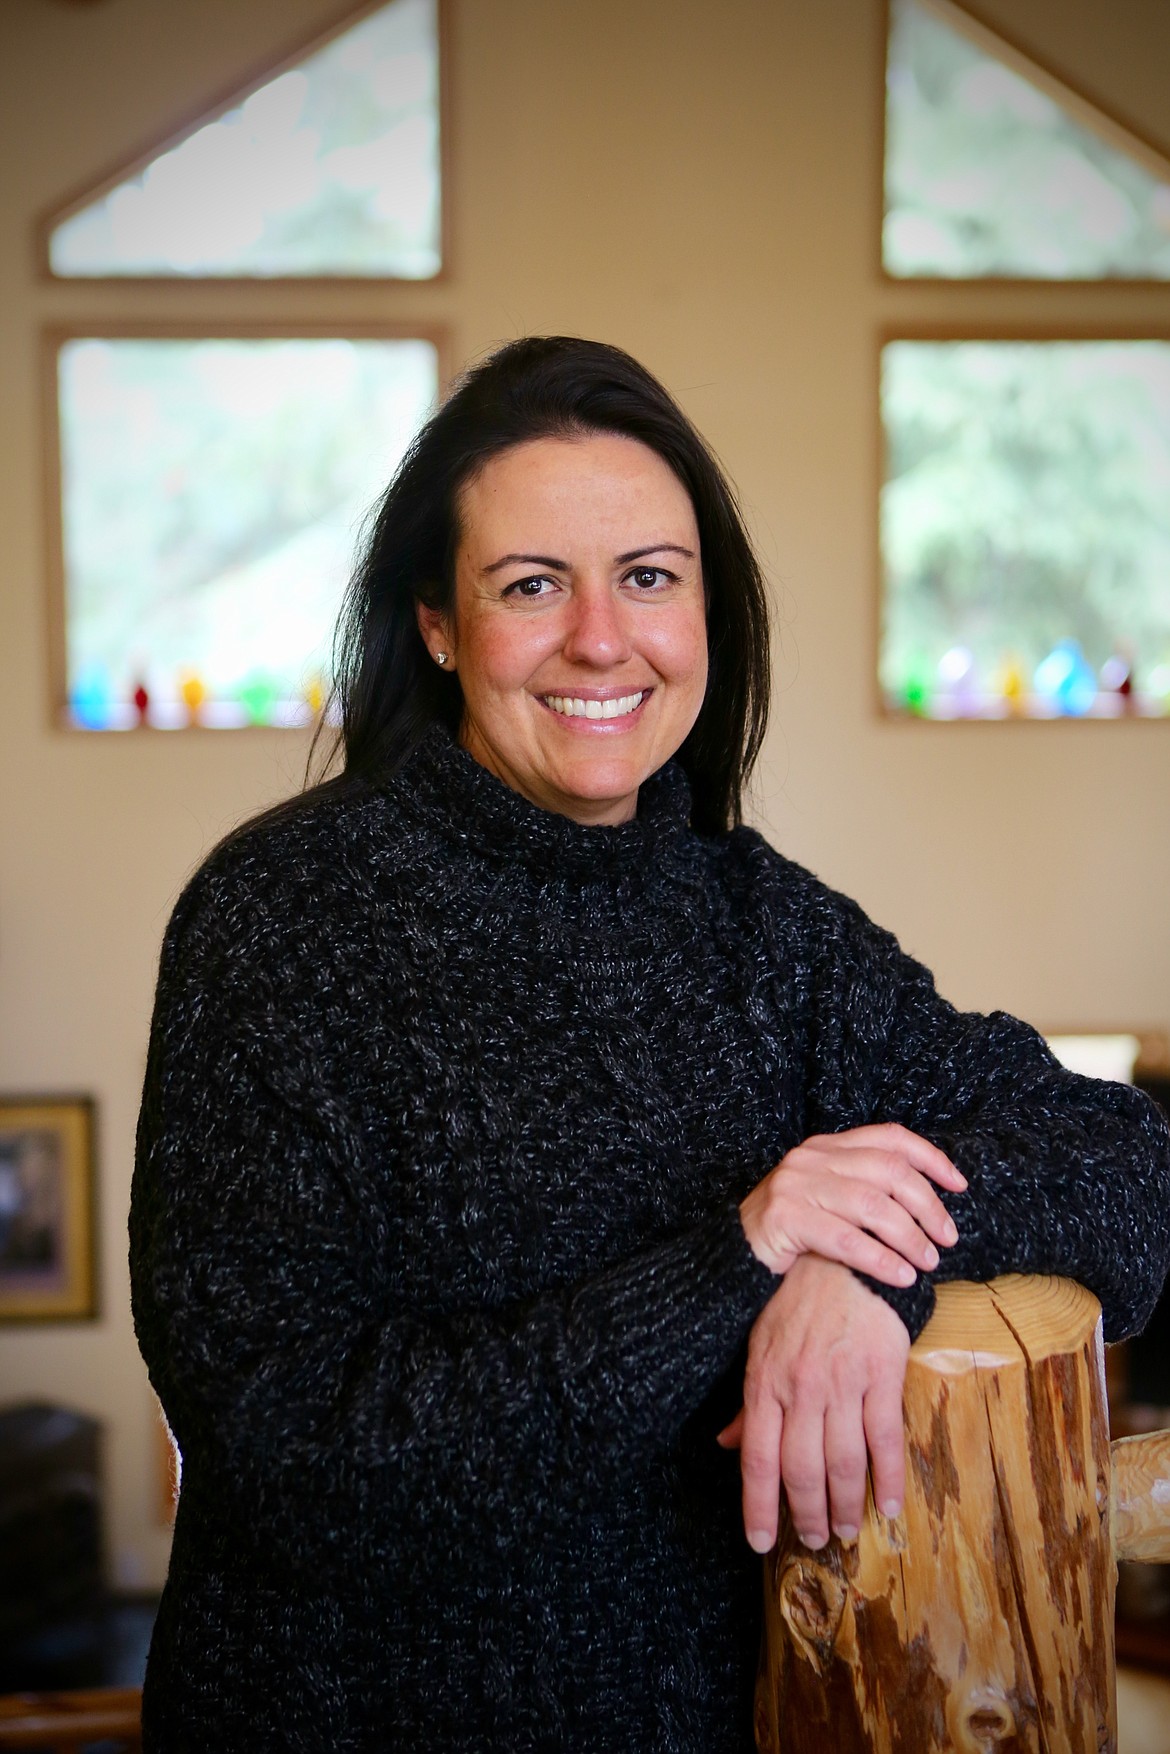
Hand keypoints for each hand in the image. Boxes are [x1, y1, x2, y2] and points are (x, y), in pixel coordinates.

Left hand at [717, 1254, 910, 1552]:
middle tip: (816, 1541)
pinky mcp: (881, 1374)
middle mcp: (800, 1389)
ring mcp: (842, 1383)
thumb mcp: (760, 1346)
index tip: (761, 1543)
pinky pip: (885, 1439)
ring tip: (846, 1531)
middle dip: (807, 1515)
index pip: (757, 1461)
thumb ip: (749, 1404)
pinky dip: (889, 1479)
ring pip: (843, 1463)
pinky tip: (890, 1506)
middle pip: (801, 1471)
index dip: (758, 1507)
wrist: (843, 1258)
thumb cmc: (797, 1305)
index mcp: (765, 1382)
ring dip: (846, 1507)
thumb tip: (726, 1444)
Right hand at [738, 1122, 963, 1286]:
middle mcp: (811, 1158)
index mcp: (827, 1148)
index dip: (931, 1158)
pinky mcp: (783, 1217)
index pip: (889, 1137)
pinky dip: (880, 1259)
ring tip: (928, 1262)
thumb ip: (866, 1190)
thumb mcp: (829, 1200)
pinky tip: (900, 1276)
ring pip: (872, 1205)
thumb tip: (930, 1205)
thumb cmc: (793, 1235)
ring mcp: (795, 1185)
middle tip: (947, 1239)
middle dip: (928, 1205)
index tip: (960, 1185)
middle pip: (889, 1171)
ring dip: (909, 1237)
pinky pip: (844, 1238)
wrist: (732, 1256)